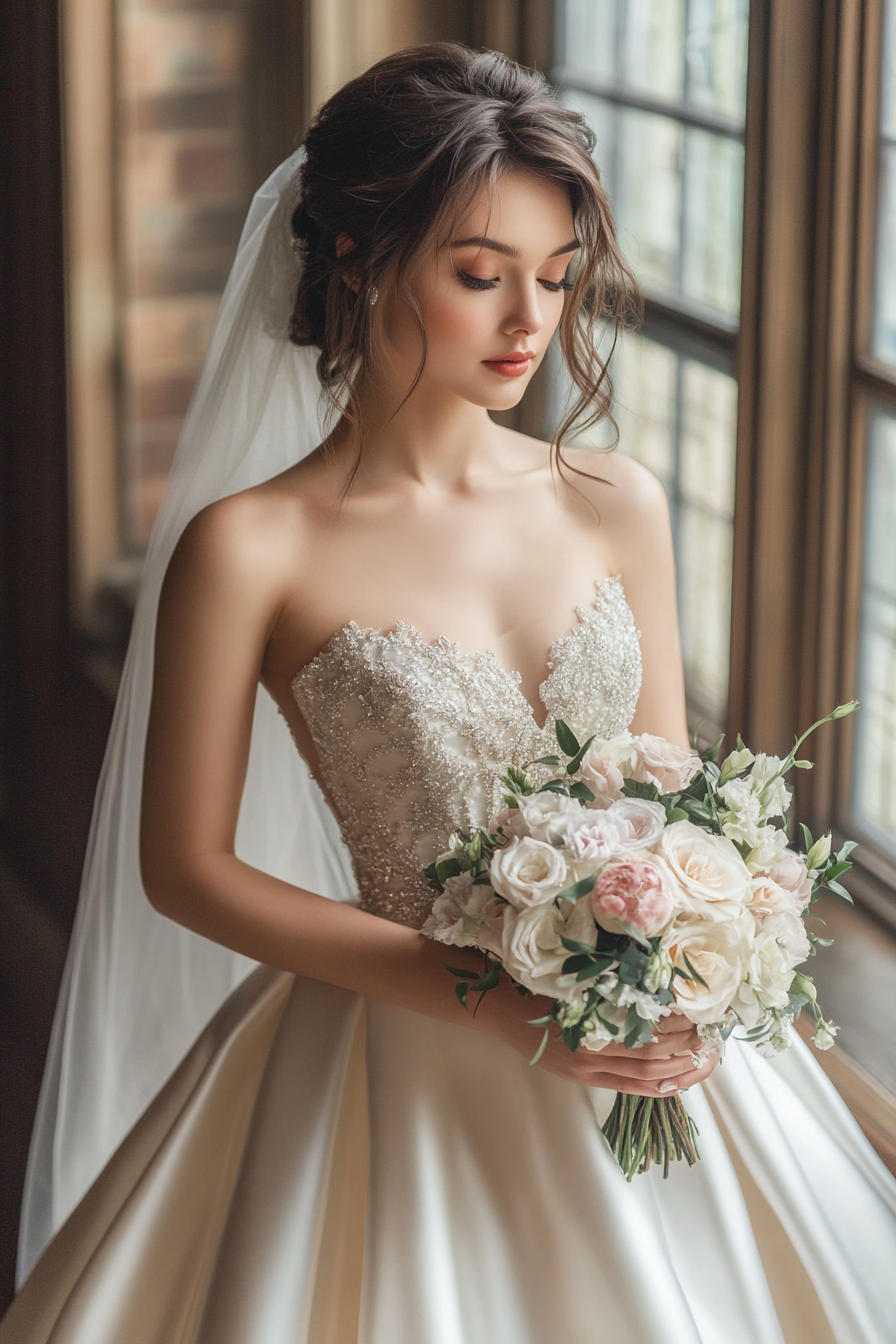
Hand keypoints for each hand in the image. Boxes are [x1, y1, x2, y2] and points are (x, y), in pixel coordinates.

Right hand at [476, 983, 718, 1096]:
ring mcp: (587, 1068)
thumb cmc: (541, 987)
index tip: (702, 1012)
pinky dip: (657, 1087)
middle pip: (652, 1055)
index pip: (648, 1031)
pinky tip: (678, 1082)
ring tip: (705, 1057)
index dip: (680, 1026)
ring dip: (680, 1068)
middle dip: (687, 1046)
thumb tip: (659, 986)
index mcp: (593, 1020)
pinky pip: (628, 1088)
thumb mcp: (579, 981)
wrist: (503, 1010)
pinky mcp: (583, 1078)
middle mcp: (592, 1050)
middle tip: (712, 1033)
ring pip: (645, 1074)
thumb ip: (613, 990)